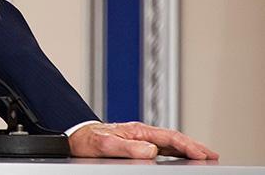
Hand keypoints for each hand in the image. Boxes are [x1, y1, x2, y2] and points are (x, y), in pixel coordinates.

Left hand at [68, 121, 217, 159]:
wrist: (73, 139)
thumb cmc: (86, 140)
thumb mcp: (104, 145)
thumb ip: (127, 147)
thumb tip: (152, 150)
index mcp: (136, 130)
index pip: (168, 137)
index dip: (188, 145)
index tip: (202, 154)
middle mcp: (140, 133)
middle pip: (173, 138)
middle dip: (194, 146)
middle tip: (213, 156)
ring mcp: (139, 138)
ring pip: (169, 143)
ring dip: (187, 149)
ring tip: (204, 156)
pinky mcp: (136, 145)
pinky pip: (162, 148)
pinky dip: (176, 152)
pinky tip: (182, 158)